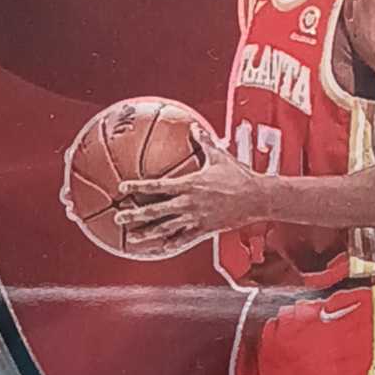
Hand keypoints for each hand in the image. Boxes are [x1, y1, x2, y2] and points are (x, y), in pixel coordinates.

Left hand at [115, 125, 262, 255]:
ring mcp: (195, 219)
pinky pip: (184, 239)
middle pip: (155, 211)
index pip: (157, 185)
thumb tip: (194, 126)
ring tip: (132, 238)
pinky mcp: (205, 230)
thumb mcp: (219, 156)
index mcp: (189, 184)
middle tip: (118, 218)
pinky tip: (160, 248)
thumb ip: (203, 142)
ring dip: (148, 233)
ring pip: (166, 228)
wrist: (256, 198)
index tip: (122, 188)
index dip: (138, 186)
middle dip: (135, 215)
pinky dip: (171, 244)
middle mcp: (188, 203)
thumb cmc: (238, 176)